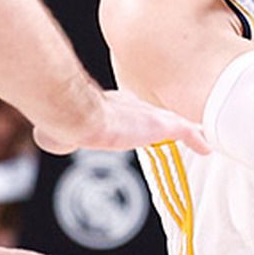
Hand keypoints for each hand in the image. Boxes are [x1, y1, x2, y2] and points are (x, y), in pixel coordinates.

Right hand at [33, 89, 207, 156]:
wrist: (78, 115)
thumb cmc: (67, 123)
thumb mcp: (60, 131)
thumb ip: (57, 134)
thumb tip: (46, 137)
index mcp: (113, 108)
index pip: (131, 110)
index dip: (140, 117)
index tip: (144, 122)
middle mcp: (133, 107)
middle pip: (155, 113)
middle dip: (167, 121)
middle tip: (182, 127)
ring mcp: (148, 115)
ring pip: (174, 121)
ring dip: (188, 129)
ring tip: (201, 135)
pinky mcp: (160, 125)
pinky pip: (187, 131)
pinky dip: (197, 139)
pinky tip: (207, 147)